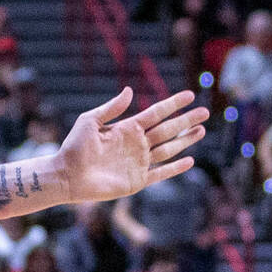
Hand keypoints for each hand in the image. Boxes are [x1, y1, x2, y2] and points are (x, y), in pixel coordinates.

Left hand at [55, 88, 207, 202]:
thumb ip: (110, 108)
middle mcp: (135, 144)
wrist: (66, 176)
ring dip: (185, 140)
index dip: (172, 104)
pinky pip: (160, 173)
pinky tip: (189, 160)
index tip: (190, 95)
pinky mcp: (137, 180)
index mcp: (126, 128)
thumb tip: (130, 90)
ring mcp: (138, 162)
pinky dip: (175, 168)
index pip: (155, 113)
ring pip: (168, 149)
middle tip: (205, 112)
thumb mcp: (89, 122)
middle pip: (167, 130)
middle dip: (186, 121)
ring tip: (201, 130)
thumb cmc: (73, 147)